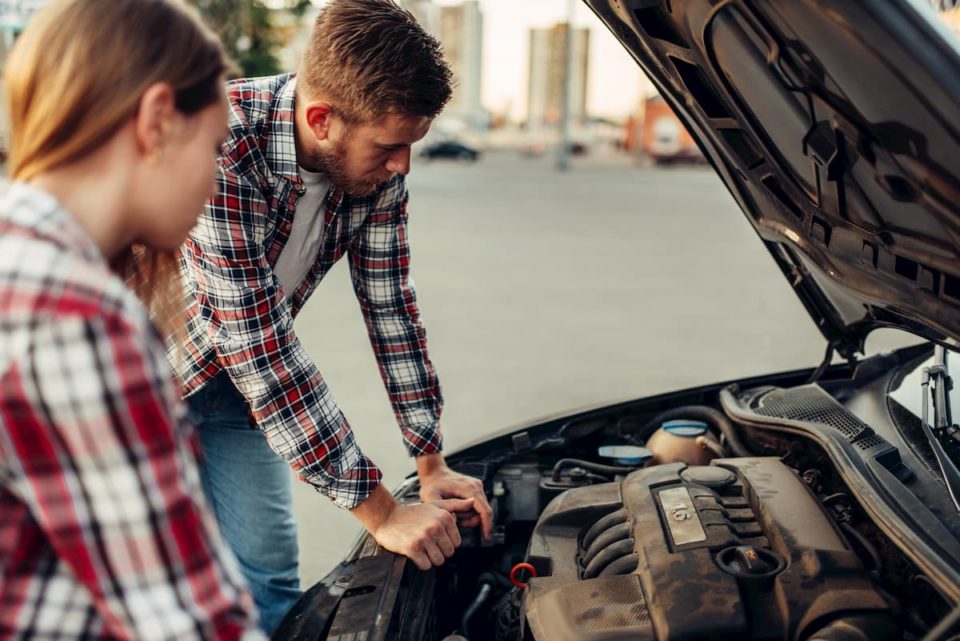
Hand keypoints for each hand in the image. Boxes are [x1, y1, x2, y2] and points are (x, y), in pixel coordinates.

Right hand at [350, 484, 474, 569]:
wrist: (387, 517)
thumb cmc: (413, 513)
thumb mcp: (436, 504)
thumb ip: (456, 505)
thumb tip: (472, 501)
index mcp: (444, 517)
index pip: (456, 543)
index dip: (446, 543)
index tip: (435, 537)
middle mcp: (436, 526)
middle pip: (448, 553)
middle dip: (439, 551)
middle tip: (427, 543)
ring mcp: (424, 537)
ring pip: (438, 561)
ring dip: (430, 558)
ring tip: (421, 547)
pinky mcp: (413, 548)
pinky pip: (426, 566)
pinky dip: (421, 563)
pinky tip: (414, 552)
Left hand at [417, 454, 493, 540]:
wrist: (434, 473)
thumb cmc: (432, 484)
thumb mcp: (432, 498)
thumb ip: (444, 510)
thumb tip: (456, 520)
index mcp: (468, 488)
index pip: (484, 510)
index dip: (487, 525)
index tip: (486, 537)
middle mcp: (476, 486)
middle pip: (483, 512)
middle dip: (470, 520)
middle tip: (456, 520)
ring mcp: (477, 486)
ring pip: (480, 510)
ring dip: (468, 516)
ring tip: (453, 513)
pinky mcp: (475, 489)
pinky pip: (477, 505)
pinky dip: (468, 511)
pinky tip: (457, 510)